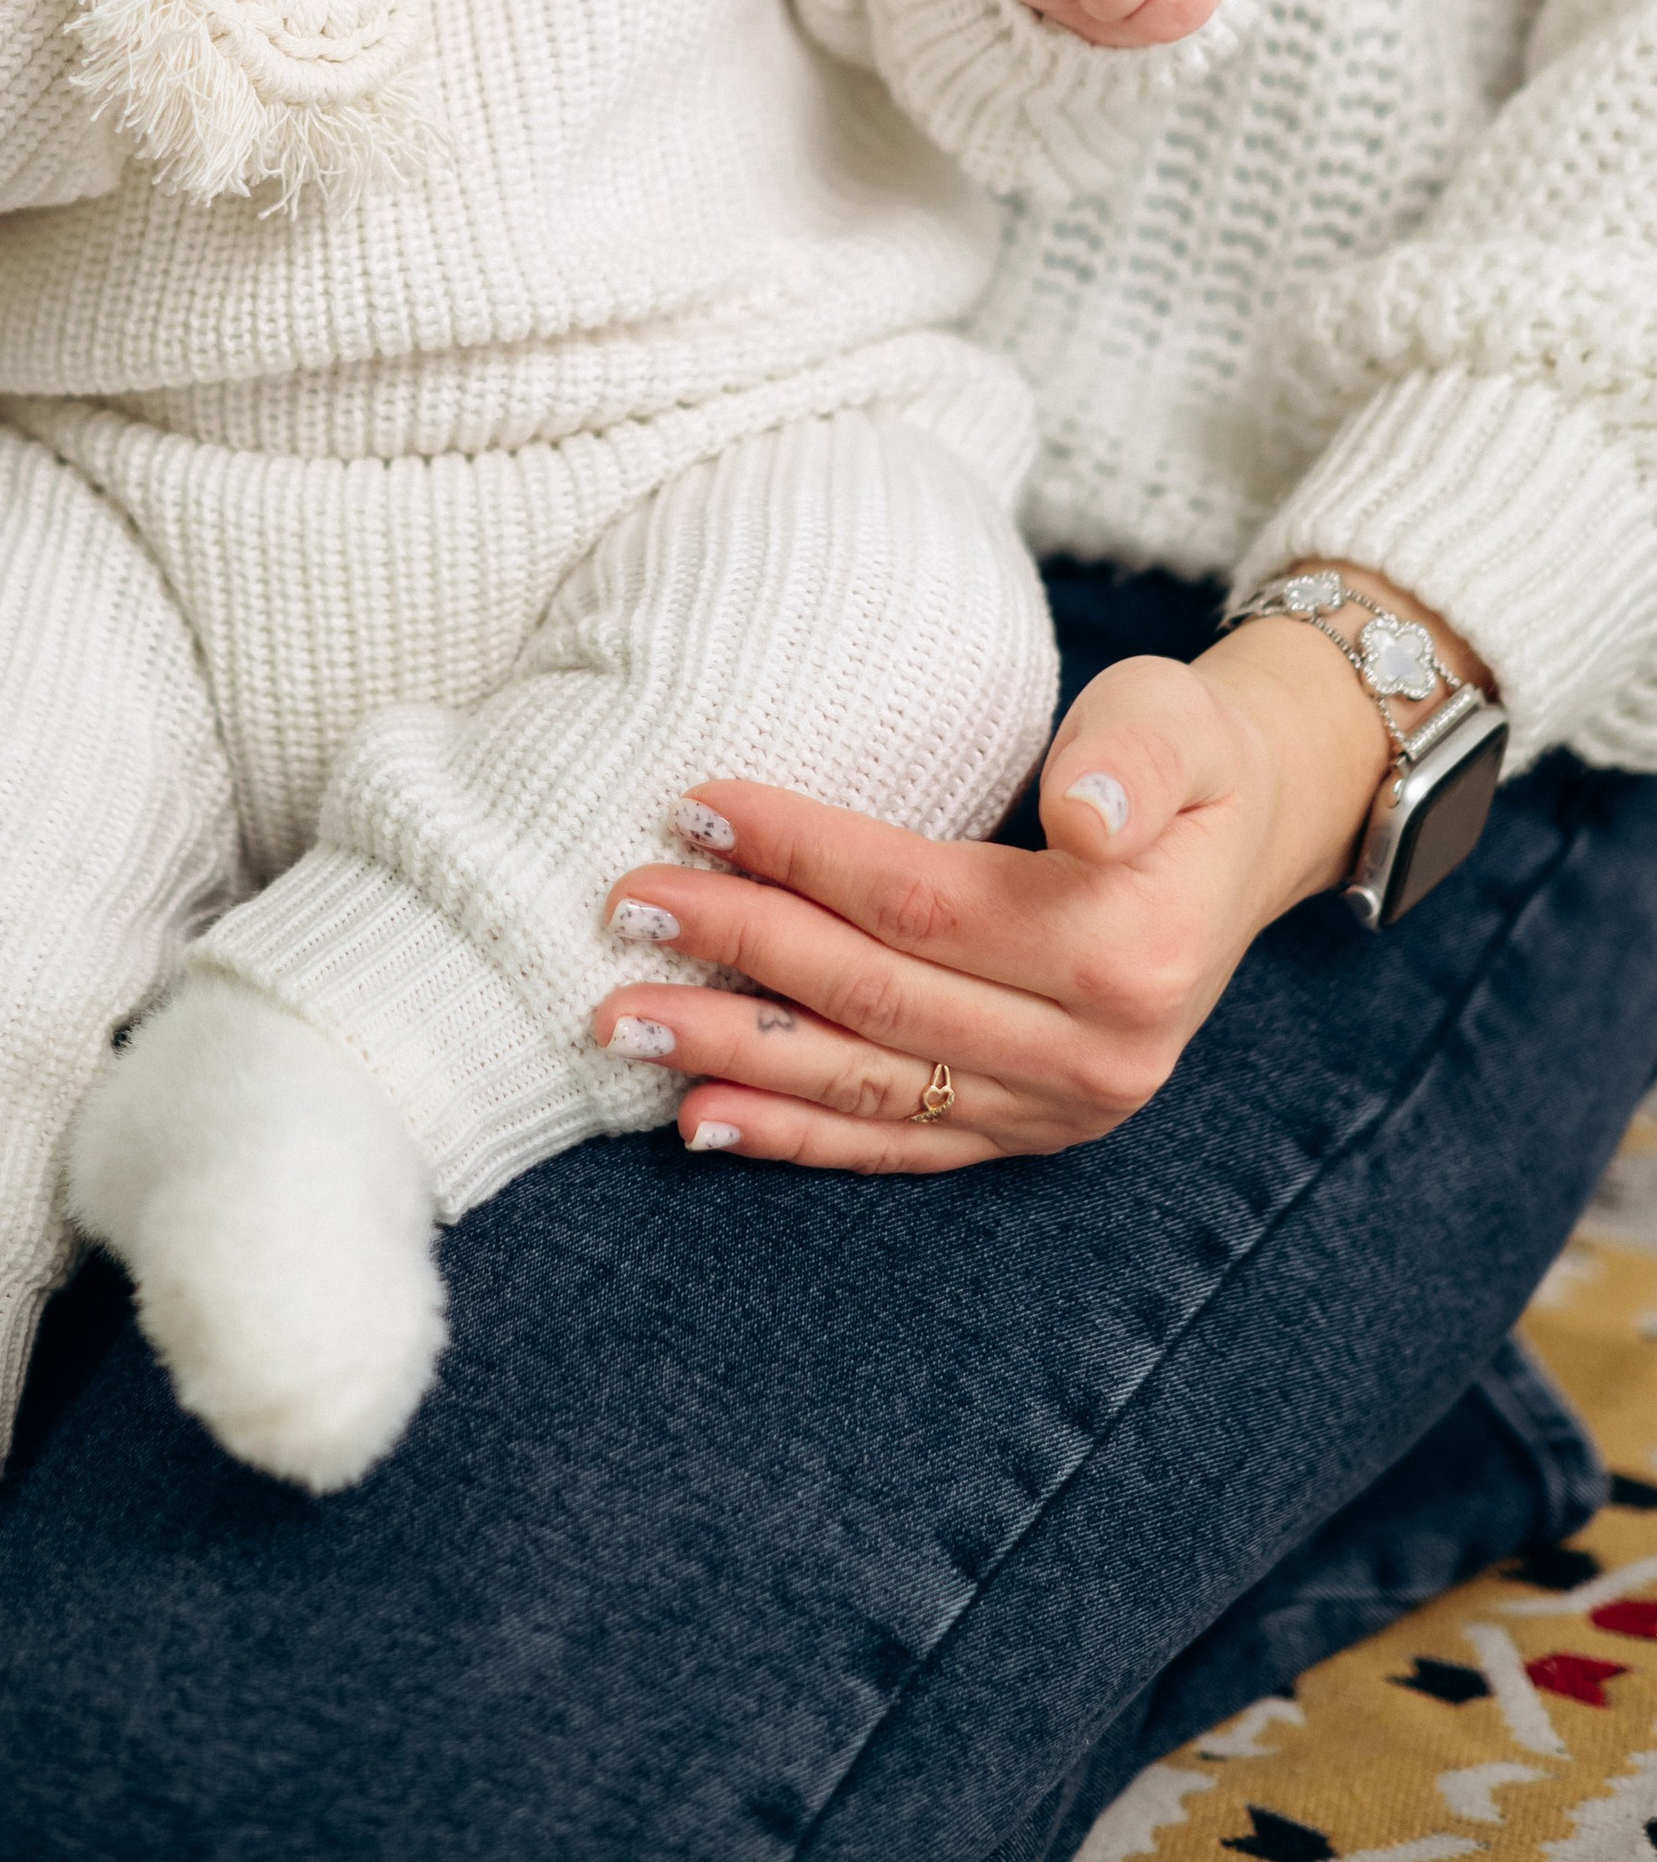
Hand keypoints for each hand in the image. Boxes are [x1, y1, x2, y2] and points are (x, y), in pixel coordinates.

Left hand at [592, 581, 1484, 1169]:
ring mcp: (1065, 1110)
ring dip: (736, 1053)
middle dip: (740, 949)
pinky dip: (795, 1135)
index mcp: (1132, 947)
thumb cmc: (1182, 756)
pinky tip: (700, 1117)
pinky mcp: (1032, 1136)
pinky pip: (899, 1143)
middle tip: (626, 911)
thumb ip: (1132, 757)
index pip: (924, 903)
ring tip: (620, 1021)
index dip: (804, 856)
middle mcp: (1100, 1052)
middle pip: (879, 996)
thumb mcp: (1177, 718)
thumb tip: (1082, 810)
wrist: (1241, 842)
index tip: (696, 806)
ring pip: (871, 1082)